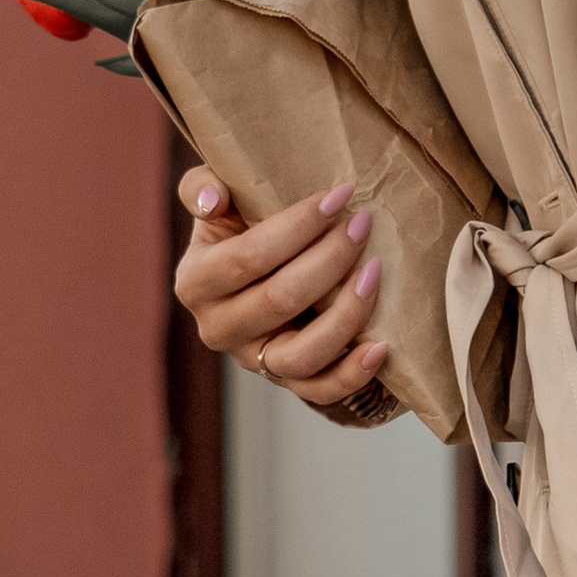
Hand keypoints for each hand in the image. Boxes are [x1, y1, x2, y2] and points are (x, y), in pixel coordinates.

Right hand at [174, 166, 388, 410]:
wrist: (255, 270)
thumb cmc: (240, 226)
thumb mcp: (218, 201)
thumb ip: (203, 186)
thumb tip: (211, 203)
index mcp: (195, 281)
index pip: (248, 256)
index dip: (297, 226)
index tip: (339, 196)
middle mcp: (217, 328)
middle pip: (279, 300)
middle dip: (330, 258)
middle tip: (363, 224)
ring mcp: (251, 360)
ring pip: (300, 354)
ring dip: (345, 313)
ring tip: (374, 272)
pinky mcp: (284, 381)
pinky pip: (319, 390)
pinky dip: (352, 374)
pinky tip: (380, 346)